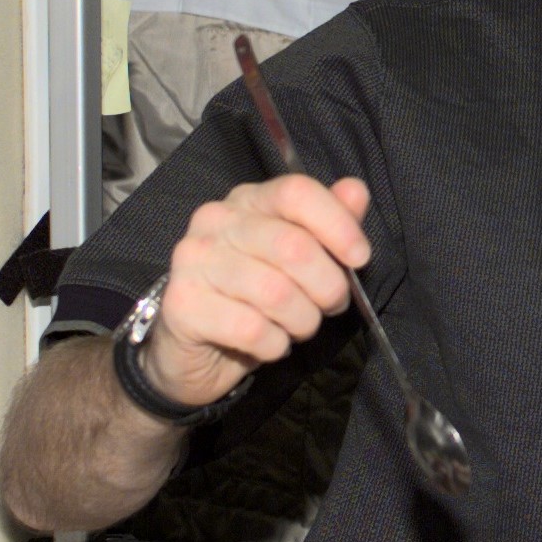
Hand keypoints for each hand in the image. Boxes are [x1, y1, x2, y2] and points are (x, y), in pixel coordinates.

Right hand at [140, 176, 373, 407]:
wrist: (195, 350)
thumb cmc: (253, 299)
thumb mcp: (297, 261)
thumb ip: (329, 224)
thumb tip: (356, 191)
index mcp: (248, 200)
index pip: (296, 193)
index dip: (337, 224)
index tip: (360, 257)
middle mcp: (215, 221)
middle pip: (292, 246)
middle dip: (327, 286)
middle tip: (331, 305)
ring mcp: (194, 260)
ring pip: (275, 292)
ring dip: (303, 320)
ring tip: (299, 326)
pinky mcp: (181, 304)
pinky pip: (250, 328)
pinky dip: (274, 344)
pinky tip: (270, 343)